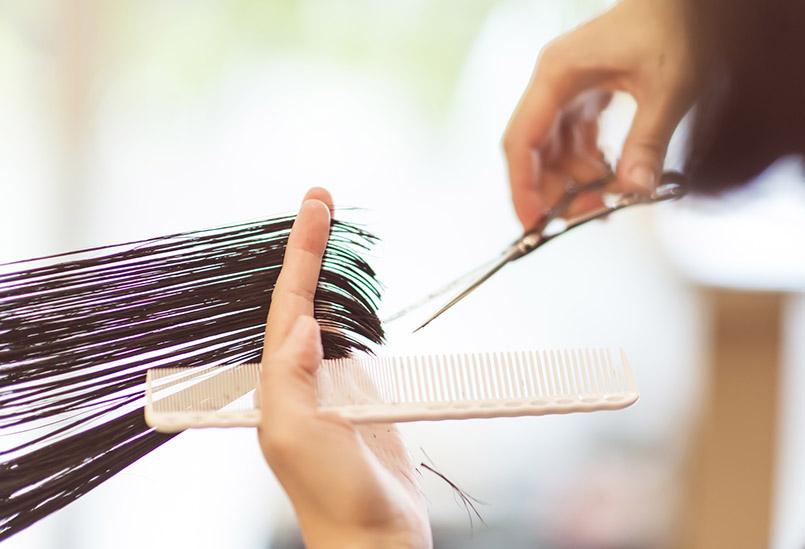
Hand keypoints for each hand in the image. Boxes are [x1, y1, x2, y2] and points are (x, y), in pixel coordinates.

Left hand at [258, 188, 430, 548]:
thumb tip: (300, 322)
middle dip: (311, 250)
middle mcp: (303, 381)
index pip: (287, 304)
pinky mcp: (367, 403)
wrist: (376, 540)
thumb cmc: (333, 500)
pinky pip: (362, 346)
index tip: (315, 206)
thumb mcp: (299, 439)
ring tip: (335, 233)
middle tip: (322, 201)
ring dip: (332, 275)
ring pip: (332, 317)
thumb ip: (291, 380)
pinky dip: (361, 313)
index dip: (300, 253)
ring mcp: (336, 390)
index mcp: (280, 386)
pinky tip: (360, 299)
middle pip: (304, 300)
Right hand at [503, 0, 697, 228]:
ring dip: (575, 180)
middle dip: (554, 189)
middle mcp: (554, 81)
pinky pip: (575, 140)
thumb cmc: (676, 25)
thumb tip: (634, 192)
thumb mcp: (669, 87)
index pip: (522, 140)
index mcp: (558, 74)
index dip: (523, 186)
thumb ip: (648, 140)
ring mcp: (568, 87)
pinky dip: (589, 164)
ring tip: (608, 202)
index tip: (534, 222)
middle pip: (534, 150)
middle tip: (586, 217)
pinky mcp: (587, 93)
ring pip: (555, 149)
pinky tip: (612, 179)